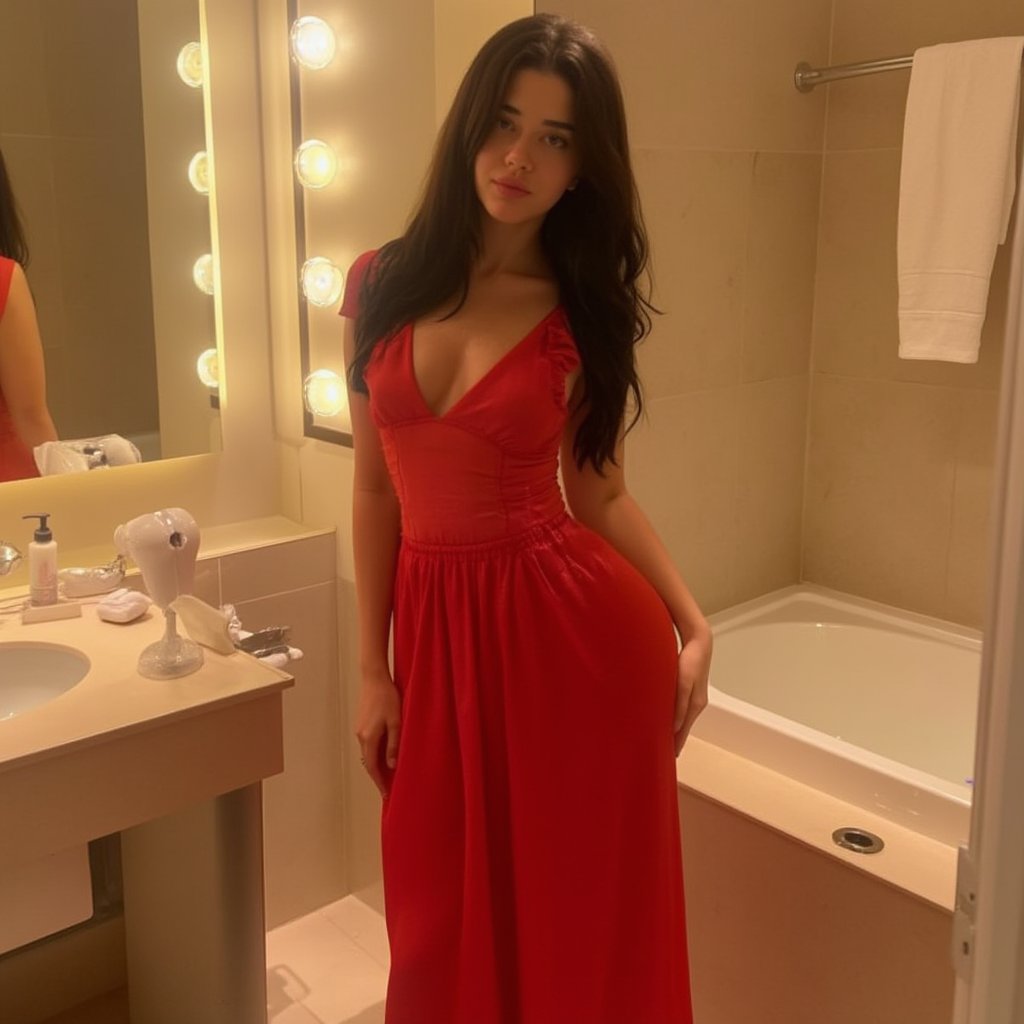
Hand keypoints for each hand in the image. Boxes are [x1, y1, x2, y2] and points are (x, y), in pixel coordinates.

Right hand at [354, 669, 401, 797]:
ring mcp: (360, 729)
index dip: (379, 782)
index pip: (372, 767)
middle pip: (368, 762)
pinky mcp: (362, 723)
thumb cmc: (387, 698)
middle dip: (377, 776)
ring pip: (368, 752)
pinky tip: (384, 753)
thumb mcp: (396, 722)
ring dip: (376, 764)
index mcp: (369, 738)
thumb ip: (393, 745)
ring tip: (388, 773)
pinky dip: (375, 753)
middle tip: (388, 787)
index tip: (386, 794)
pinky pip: (368, 744)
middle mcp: (361, 736)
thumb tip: (392, 766)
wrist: (374, 678)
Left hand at [673, 631, 711, 755]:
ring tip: (663, 740)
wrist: (698, 642)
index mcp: (695, 706)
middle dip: (674, 740)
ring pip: (682, 720)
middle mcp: (696, 704)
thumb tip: (676, 727)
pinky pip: (681, 710)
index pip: (683, 733)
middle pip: (683, 728)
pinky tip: (668, 718)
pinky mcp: (690, 689)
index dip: (676, 746)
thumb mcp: (683, 683)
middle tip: (661, 752)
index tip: (667, 759)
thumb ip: (679, 705)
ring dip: (673, 729)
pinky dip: (675, 718)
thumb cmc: (690, 661)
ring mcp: (694, 697)